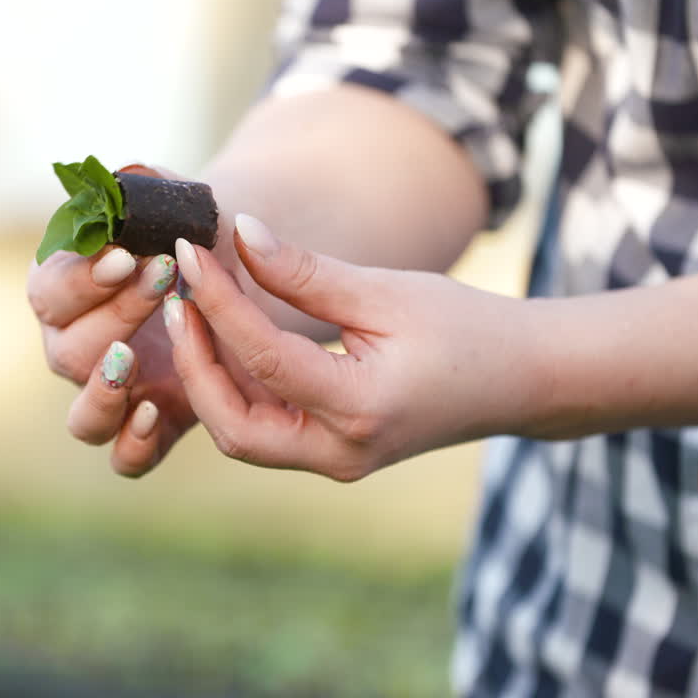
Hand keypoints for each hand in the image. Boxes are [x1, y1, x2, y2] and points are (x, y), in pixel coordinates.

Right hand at [28, 166, 193, 476]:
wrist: (243, 273)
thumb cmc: (196, 231)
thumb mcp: (175, 202)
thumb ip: (146, 190)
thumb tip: (125, 183)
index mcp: (65, 292)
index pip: (49, 291)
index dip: (81, 279)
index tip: (126, 255)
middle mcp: (76, 348)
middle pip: (67, 351)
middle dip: (114, 315)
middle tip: (162, 278)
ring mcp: (111, 394)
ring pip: (83, 416)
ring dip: (104, 391)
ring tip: (135, 359)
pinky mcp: (152, 427)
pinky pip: (124, 458)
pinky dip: (133, 443)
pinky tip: (157, 411)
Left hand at [163, 214, 539, 481]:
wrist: (519, 379)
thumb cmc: (464, 327)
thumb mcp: (385, 292)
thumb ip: (305, 272)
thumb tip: (238, 234)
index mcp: (361, 409)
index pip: (263, 358)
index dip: (218, 302)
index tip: (189, 251)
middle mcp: (342, 452)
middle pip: (234, 428)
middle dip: (196, 363)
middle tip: (177, 299)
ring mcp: (336, 462)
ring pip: (244, 435)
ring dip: (211, 377)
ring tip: (194, 310)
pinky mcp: (332, 454)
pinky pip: (266, 430)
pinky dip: (239, 387)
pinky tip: (228, 336)